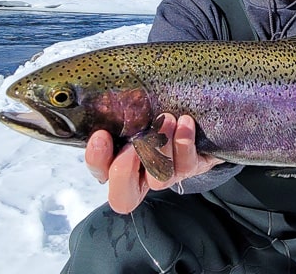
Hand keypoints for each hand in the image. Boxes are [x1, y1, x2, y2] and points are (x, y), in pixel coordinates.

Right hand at [84, 114, 223, 213]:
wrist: (199, 113)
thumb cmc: (157, 105)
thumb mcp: (135, 105)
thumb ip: (117, 107)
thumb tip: (100, 97)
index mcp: (118, 159)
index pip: (100, 171)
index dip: (96, 160)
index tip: (101, 135)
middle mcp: (141, 174)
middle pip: (123, 198)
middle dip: (123, 172)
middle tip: (133, 144)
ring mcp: (166, 175)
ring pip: (159, 179)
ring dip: (160, 148)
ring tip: (166, 119)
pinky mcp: (190, 168)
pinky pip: (186, 166)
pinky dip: (183, 143)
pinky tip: (185, 122)